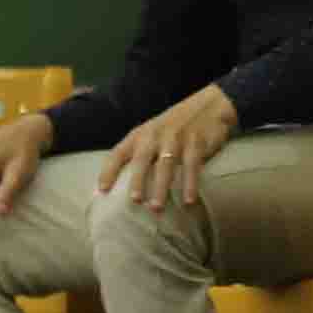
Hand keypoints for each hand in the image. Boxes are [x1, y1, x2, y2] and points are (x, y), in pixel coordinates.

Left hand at [98, 83, 236, 214]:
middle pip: (142, 160)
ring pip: (166, 166)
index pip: (118, 154)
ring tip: (156, 208)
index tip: (102, 191)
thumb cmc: (173, 127)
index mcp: (139, 136)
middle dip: (137, 181)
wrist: (211, 105)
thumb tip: (118, 184)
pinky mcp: (197, 143)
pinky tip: (189, 200)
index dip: (109, 172)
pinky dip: (190, 183)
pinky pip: (192, 166)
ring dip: (161, 188)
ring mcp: (176, 139)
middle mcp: (155, 136)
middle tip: (134, 201)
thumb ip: (137, 154)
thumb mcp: (151, 134)